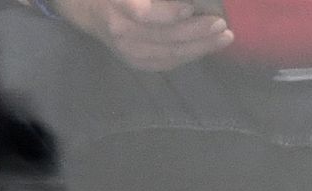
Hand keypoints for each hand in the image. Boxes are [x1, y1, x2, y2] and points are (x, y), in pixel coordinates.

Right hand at [46, 0, 232, 70]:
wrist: (87, 9)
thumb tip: (186, 4)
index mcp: (117, 6)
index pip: (145, 15)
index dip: (169, 13)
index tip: (191, 7)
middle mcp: (121, 31)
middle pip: (164, 37)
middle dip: (197, 32)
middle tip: (221, 24)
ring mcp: (128, 51)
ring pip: (170, 53)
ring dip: (201, 46)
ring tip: (224, 37)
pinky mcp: (136, 63)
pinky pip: (168, 62)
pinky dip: (190, 55)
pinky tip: (207, 47)